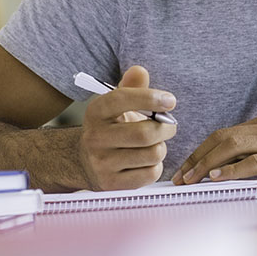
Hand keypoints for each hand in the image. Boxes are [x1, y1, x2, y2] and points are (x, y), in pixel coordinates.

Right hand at [78, 65, 177, 190]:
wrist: (86, 162)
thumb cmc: (112, 127)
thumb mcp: (117, 105)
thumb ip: (131, 87)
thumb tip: (139, 71)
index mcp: (96, 112)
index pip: (122, 99)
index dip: (150, 98)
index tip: (170, 101)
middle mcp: (95, 138)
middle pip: (145, 134)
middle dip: (166, 128)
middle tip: (170, 125)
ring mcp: (101, 163)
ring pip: (152, 155)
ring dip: (162, 148)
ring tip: (155, 144)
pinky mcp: (111, 184)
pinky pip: (150, 174)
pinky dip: (156, 167)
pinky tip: (147, 161)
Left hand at [173, 113, 256, 183]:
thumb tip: (222, 167)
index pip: (223, 133)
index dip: (200, 150)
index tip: (184, 167)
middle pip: (223, 137)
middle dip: (197, 157)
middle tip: (180, 175)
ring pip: (233, 146)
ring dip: (207, 164)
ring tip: (192, 179)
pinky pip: (254, 162)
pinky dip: (232, 170)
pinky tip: (218, 179)